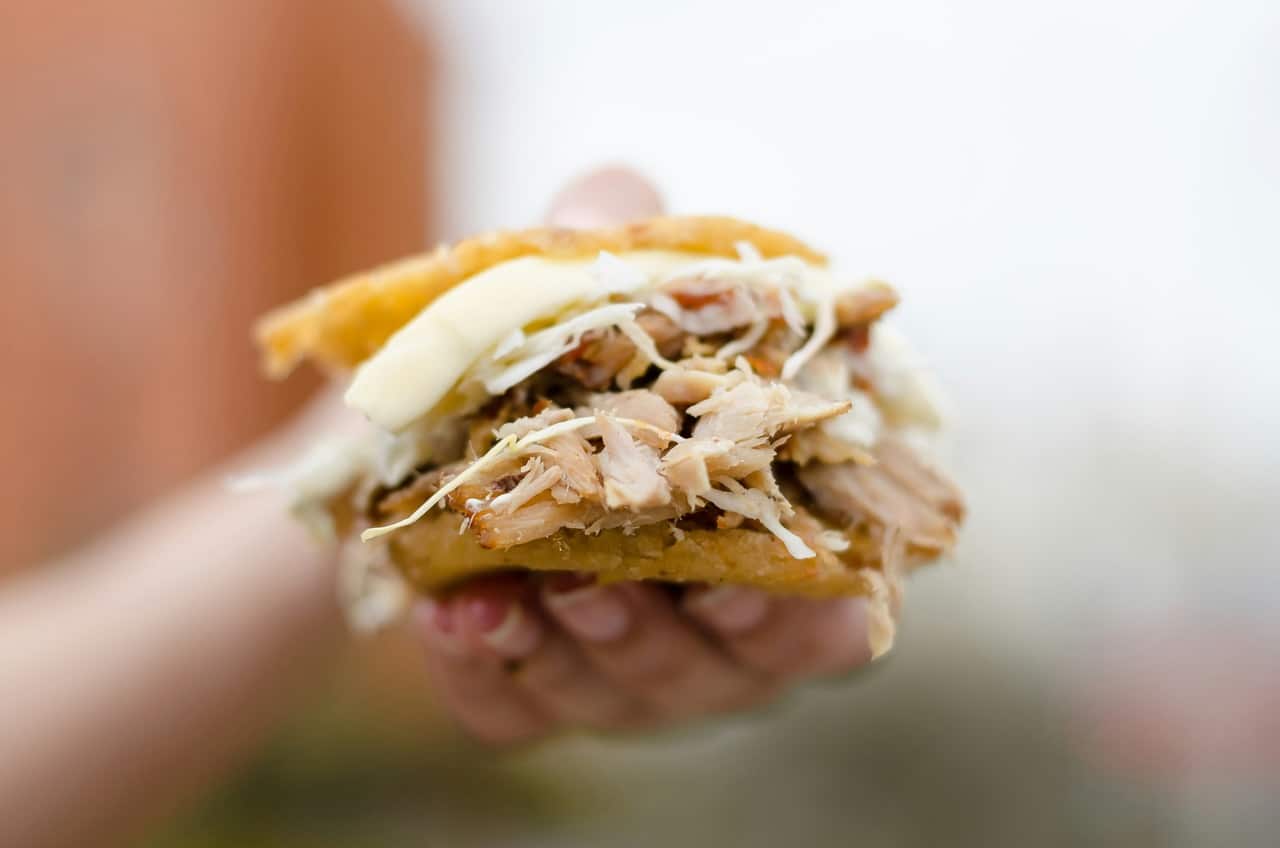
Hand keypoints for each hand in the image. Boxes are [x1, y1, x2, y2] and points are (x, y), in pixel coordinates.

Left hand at [411, 167, 877, 743]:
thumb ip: (622, 248)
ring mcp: (619, 674)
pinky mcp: (528, 691)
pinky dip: (485, 669)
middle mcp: (709, 633)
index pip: (819, 614)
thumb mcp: (598, 300)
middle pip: (718, 669)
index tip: (760, 584)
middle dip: (672, 631)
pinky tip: (452, 616)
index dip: (803, 615)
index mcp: (767, 551)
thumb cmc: (569, 369)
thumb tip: (611, 203)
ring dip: (578, 647)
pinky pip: (512, 710)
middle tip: (616, 582)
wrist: (445, 438)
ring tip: (533, 587)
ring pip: (619, 692)